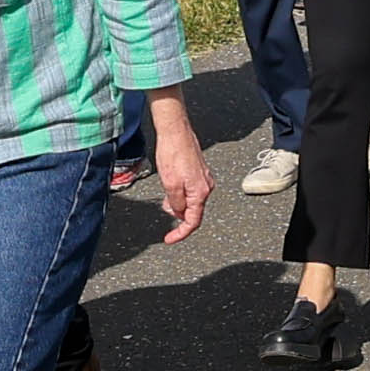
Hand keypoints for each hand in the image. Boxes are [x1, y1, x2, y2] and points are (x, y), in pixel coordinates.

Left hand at [142, 97, 212, 244]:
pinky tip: (170, 183)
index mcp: (201, 192)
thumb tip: (179, 213)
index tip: (169, 239)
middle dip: (177, 214)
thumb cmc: (173, 154)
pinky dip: (179, 193)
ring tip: (165, 191)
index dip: (180, 233)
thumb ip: (176, 203)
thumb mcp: (170, 184)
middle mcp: (206, 187)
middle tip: (163, 206)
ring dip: (177, 202)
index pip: (193, 221)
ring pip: (190, 200)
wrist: (175, 131)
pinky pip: (190, 190)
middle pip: (193, 211)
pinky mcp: (198, 172)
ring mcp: (203, 179)